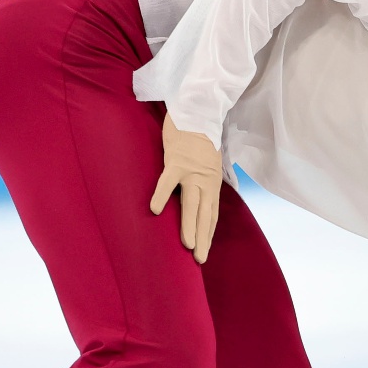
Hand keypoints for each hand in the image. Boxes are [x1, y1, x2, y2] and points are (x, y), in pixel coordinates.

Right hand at [149, 115, 222, 261]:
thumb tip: (194, 195)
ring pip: (192, 203)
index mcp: (212, 182)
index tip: (204, 250)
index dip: (208, 233)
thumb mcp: (206, 162)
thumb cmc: (198, 137)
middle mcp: (205, 180)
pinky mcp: (177, 160)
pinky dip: (162, 195)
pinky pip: (168, 181)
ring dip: (190, 225)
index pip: (211, 213)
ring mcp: (192, 171)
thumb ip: (202, 179)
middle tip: (199, 258)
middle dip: (203, 238)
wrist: (197, 109)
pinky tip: (155, 210)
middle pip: (205, 214)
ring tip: (187, 245)